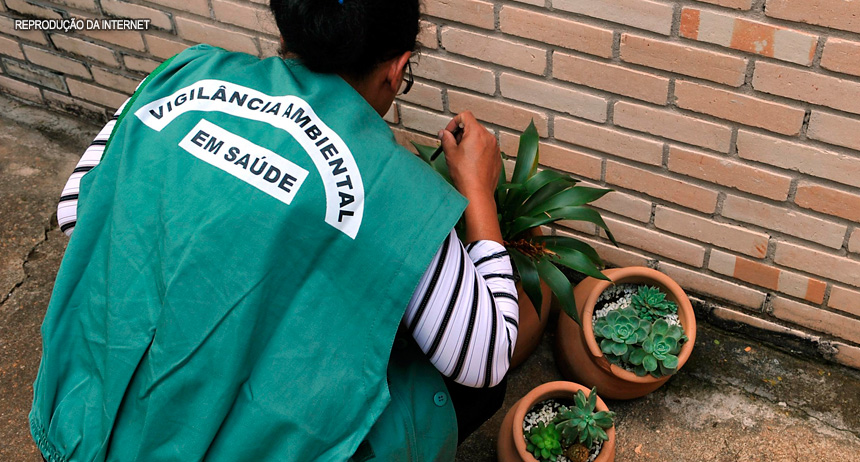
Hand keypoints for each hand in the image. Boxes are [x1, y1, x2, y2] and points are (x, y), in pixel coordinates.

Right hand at [439, 111, 503, 243]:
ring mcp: (495, 147)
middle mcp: (489, 137)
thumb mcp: (450, 153)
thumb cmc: (464, 174)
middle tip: (453, 146)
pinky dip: (478, 150)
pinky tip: (471, 163)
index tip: (449, 133)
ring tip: (462, 156)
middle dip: (461, 133)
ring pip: (480, 137)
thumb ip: (446, 139)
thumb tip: (444, 133)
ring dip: (470, 142)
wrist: (478, 192)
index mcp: (476, 132)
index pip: (465, 115)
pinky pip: (486, 148)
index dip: (454, 122)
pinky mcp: (497, 157)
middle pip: (473, 126)